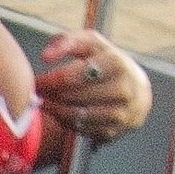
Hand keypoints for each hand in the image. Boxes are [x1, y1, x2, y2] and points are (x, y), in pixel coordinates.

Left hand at [35, 32, 152, 145]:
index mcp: (116, 64)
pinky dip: (66, 123)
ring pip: (77, 116)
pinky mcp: (114, 132)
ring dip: (55, 111)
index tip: (36, 81)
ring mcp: (121, 114)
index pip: (73, 76)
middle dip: (51, 95)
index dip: (49, 80)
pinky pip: (82, 130)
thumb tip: (45, 56)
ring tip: (45, 103)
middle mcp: (123, 90)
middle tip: (37, 93)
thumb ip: (67, 41)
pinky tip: (60, 113)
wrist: (138, 91)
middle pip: (74, 97)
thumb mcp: (92, 43)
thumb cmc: (108, 62)